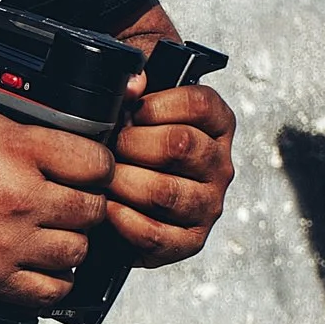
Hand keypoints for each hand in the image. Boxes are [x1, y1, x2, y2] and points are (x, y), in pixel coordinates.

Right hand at [0, 103, 111, 304]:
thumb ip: (26, 131)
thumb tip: (69, 139)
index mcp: (15, 151)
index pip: (95, 162)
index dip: (99, 166)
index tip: (90, 170)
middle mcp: (16, 197)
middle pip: (92, 209)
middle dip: (87, 204)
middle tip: (72, 201)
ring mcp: (5, 244)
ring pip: (77, 251)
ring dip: (73, 242)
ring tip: (55, 232)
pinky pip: (50, 290)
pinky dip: (55, 279)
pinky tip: (43, 264)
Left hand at [104, 74, 235, 267]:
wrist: (121, 198)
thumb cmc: (131, 147)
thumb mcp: (134, 110)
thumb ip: (133, 87)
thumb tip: (133, 82)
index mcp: (216, 125)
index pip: (200, 104)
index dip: (157, 105)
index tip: (132, 112)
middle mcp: (220, 165)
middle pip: (180, 145)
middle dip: (132, 144)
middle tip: (110, 147)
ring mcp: (208, 205)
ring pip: (165, 190)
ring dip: (123, 182)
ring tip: (104, 178)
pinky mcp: (190, 241)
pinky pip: (156, 234)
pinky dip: (124, 221)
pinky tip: (109, 208)